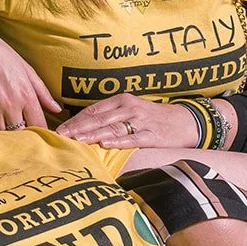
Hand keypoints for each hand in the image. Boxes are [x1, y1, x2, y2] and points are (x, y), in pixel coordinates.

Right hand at [0, 23, 62, 133]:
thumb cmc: (1, 55)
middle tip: (24, 146)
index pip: (39, 125)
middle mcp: (11, 103)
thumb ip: (43, 92)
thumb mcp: (27, 69)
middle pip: (21, 134)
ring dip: (5, 141)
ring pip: (2, 135)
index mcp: (26, 95)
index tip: (41, 142)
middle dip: (23, 142)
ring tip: (8, 144)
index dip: (42, 136)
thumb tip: (57, 109)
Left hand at [57, 94, 201, 148]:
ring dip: (92, 134)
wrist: (186, 121)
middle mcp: (129, 108)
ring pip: (112, 127)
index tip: (60, 129)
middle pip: (99, 118)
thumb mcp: (130, 111)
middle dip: (78, 128)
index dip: (76, 120)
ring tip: (77, 140)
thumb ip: (110, 116)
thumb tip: (84, 126)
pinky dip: (118, 141)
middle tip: (61, 136)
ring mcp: (141, 121)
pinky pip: (133, 138)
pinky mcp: (153, 135)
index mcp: (121, 101)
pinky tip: (105, 144)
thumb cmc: (153, 117)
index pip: (93, 110)